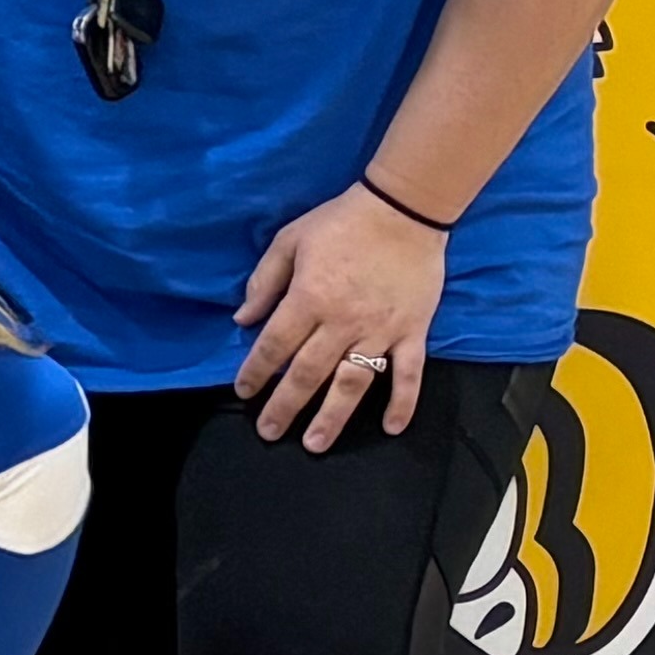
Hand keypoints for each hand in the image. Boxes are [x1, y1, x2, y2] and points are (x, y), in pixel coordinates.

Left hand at [234, 184, 442, 445]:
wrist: (403, 210)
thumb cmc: (341, 222)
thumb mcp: (289, 241)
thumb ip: (264, 282)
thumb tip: (242, 320)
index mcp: (309, 299)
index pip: (275, 346)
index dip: (256, 372)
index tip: (243, 392)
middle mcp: (342, 322)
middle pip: (308, 374)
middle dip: (285, 406)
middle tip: (269, 432)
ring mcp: (380, 331)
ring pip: (353, 383)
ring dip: (333, 417)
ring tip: (315, 443)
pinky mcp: (413, 332)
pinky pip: (409, 374)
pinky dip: (403, 402)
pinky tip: (391, 427)